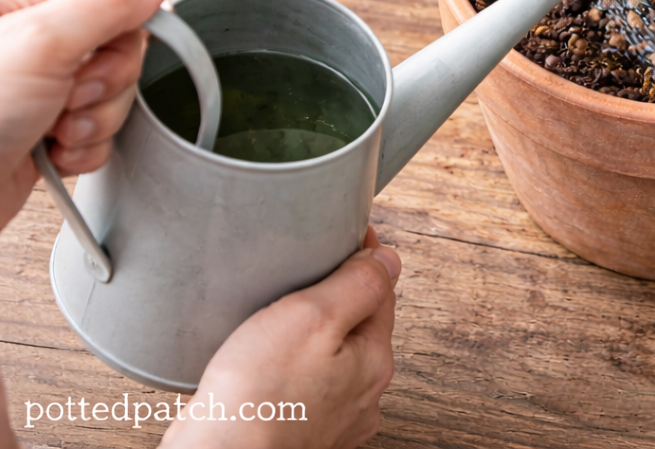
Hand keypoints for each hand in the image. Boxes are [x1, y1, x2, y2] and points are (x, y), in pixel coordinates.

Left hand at [0, 0, 172, 229]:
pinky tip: (60, 145)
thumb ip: (105, 2)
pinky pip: (92, 107)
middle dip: (105, 55)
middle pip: (90, 7)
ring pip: (100, 62)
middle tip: (85, 78)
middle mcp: (2, 27)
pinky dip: (88, 133)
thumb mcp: (40, 46)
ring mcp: (21, 73)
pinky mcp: (38, 115)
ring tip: (65, 121)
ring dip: (100, 101)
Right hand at [161, 226, 400, 448]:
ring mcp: (334, 420)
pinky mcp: (302, 433)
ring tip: (285, 313)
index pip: (382, 292)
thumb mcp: (314, 316)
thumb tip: (389, 259)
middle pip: (361, 324)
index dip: (365, 257)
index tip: (345, 233)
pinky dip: (296, 366)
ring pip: (335, 356)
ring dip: (317, 333)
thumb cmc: (258, 395)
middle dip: (341, 295)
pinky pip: (308, 385)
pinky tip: (272, 361)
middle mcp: (363, 395)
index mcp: (374, 361)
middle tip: (309, 271)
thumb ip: (359, 284)